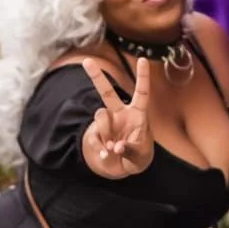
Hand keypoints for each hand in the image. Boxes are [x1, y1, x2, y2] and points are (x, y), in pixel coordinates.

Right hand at [82, 57, 153, 176]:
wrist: (124, 168)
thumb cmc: (139, 157)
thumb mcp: (140, 156)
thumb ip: (130, 150)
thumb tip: (116, 147)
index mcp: (138, 114)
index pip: (142, 93)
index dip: (142, 77)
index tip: (142, 59)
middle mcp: (121, 114)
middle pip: (107, 93)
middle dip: (97, 77)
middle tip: (86, 61)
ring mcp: (107, 123)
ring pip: (100, 116)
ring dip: (105, 131)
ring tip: (112, 148)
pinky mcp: (96, 133)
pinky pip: (93, 136)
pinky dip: (99, 147)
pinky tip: (105, 155)